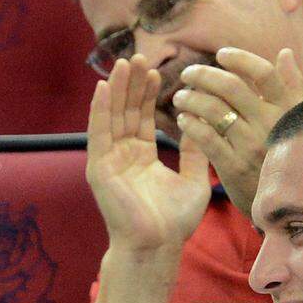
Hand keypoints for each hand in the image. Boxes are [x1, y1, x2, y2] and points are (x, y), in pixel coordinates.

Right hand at [87, 55, 211, 253]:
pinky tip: (105, 87)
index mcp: (142, 158)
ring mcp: (109, 161)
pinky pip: (99, 133)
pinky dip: (100, 109)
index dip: (149, 94)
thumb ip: (196, 151)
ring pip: (112, 117)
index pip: (143, 118)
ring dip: (117, 90)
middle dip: (133, 85)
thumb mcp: (194, 180)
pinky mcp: (99, 168)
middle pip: (126, 112)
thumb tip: (204, 125)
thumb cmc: (174, 222)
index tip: (159, 70)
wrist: (157, 247)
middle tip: (140, 56)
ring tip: (125, 63)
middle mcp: (123, 156)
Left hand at [173, 47, 302, 216]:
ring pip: (214, 110)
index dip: (240, 59)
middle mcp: (270, 124)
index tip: (220, 54)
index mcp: (287, 109)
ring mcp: (252, 146)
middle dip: (204, 75)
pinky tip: (182, 120)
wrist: (287, 206)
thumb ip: (292, 86)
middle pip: (232, 87)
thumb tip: (285, 53)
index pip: (264, 74)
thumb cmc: (288, 157)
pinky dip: (191, 125)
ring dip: (191, 99)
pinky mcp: (235, 167)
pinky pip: (207, 139)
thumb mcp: (297, 121)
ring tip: (179, 97)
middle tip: (187, 74)